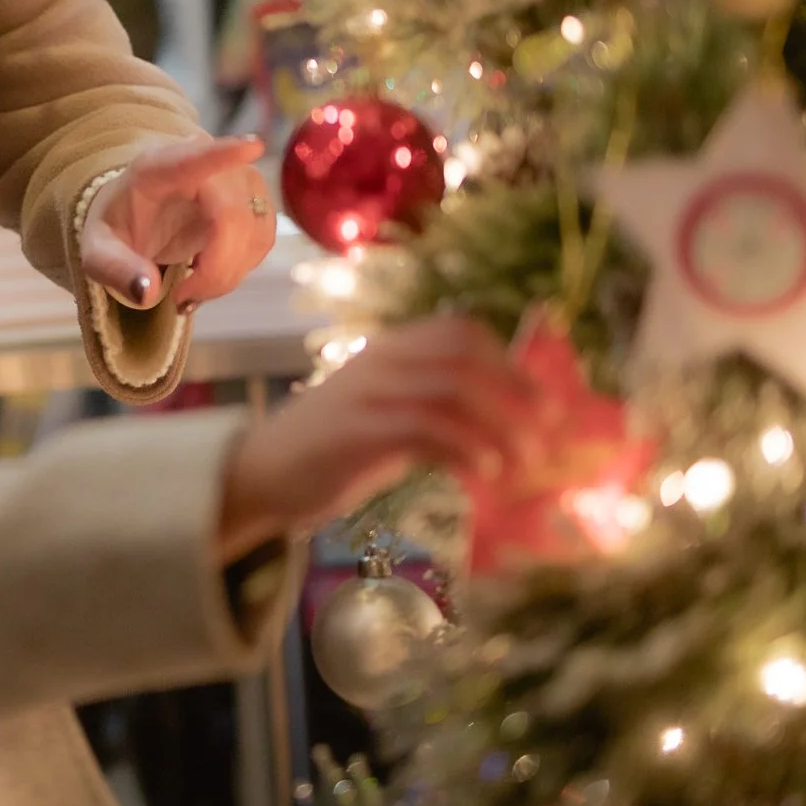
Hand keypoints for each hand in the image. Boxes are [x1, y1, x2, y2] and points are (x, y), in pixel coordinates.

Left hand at [80, 137, 275, 312]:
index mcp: (158, 168)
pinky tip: (210, 273)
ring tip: (192, 287)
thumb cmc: (118, 228)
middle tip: (182, 299)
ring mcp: (235, 180)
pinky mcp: (254, 200)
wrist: (136, 217)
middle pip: (232, 216)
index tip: (252, 146)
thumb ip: (115, 270)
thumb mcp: (98, 252)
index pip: (195, 157)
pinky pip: (262, 240)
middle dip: (215, 270)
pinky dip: (240, 268)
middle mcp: (204, 167)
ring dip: (228, 273)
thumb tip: (147, 291)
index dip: (225, 153)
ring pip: (254, 231)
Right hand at [216, 317, 549, 558]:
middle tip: (548, 436)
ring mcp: (367, 393)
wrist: (257, 474)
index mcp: (389, 350)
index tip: (544, 404)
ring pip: (453, 390)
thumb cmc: (327, 451)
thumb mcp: (384, 416)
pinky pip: (426, 427)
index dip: (511, 363)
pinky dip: (467, 448)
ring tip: (523, 465)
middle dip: (518, 394)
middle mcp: (380, 361)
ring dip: (501, 428)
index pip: (461, 331)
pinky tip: (485, 474)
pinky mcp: (357, 430)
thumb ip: (429, 410)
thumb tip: (500, 424)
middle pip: (466, 356)